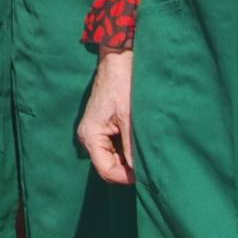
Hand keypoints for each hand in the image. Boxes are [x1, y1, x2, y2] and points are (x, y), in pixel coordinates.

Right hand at [78, 49, 135, 184]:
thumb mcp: (131, 120)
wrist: (119, 60)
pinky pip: (113, 147)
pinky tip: (138, 142)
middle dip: (128, 168)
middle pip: (108, 166)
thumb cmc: (124, 86)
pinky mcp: (101, 127)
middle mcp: (88, 137)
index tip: (147, 174)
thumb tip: (141, 173)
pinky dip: (126, 149)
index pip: (106, 171)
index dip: (127, 177)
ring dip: (128, 158)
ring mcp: (94, 132)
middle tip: (149, 162)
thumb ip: (133, 149)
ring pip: (112, 158)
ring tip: (145, 150)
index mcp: (90, 136)